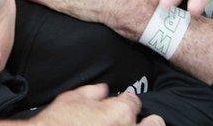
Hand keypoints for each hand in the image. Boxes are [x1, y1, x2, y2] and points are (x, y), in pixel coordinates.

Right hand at [32, 84, 163, 125]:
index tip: (119, 105)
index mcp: (120, 113)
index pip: (134, 102)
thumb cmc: (57, 122)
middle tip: (133, 122)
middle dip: (148, 122)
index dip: (125, 101)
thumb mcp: (71, 99)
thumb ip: (92, 92)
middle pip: (155, 124)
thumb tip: (103, 91)